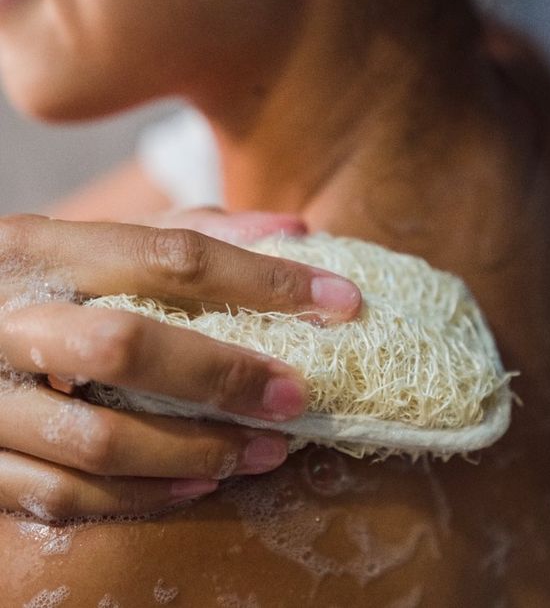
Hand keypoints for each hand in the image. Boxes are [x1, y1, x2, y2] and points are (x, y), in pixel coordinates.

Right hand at [0, 213, 360, 519]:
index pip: (172, 257)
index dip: (264, 281)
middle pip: (128, 346)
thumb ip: (189, 233)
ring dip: (197, 451)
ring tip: (265, 451)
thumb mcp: (100, 244)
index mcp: (42, 249)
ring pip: (100, 439)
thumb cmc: (43, 282)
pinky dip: (143, 496)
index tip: (339, 302)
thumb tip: (293, 230)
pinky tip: (200, 482)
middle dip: (226, 374)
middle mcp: (6, 318)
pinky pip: (64, 495)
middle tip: (298, 396)